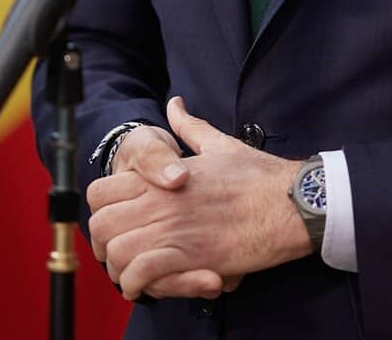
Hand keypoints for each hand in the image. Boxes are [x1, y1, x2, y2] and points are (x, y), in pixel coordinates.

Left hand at [87, 96, 311, 301]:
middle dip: (104, 245)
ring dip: (120, 268)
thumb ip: (190, 127)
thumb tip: (175, 104)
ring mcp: (174, 229)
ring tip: (131, 274)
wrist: (291, 202)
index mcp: (163, 174)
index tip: (115, 222)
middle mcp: (161, 200)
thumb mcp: (220, 144)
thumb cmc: (260, 176)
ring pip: (118, 253)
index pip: (101, 193)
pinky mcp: (191, 256)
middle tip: (119, 253)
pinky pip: (145, 273)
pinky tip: (146, 286)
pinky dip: (139, 283)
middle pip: (102, 227)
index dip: (101, 212)